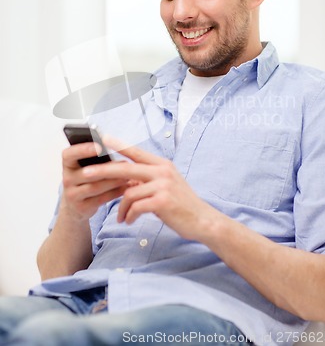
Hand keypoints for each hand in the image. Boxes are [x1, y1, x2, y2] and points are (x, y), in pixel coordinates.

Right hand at [61, 142, 130, 220]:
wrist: (76, 205)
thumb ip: (95, 158)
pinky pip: (101, 199)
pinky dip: (115, 192)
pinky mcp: (82, 208)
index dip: (83, 149)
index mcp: (68, 164)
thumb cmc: (87, 179)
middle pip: (87, 173)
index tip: (99, 147)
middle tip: (124, 163)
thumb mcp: (86, 167)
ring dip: (114, 181)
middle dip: (107, 168)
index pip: (69, 154)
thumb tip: (117, 147)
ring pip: (95, 187)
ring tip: (128, 175)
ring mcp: (72, 195)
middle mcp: (67, 179)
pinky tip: (126, 187)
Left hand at [101, 137, 217, 240]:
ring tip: (122, 217)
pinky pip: (136, 207)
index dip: (118, 144)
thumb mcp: (167, 185)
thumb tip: (127, 179)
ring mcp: (163, 186)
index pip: (136, 151)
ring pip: (129, 192)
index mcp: (162, 165)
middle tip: (86, 173)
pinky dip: (129, 215)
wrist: (203, 220)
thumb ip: (148, 179)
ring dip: (122, 207)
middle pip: (126, 168)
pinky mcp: (162, 201)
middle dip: (104, 171)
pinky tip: (129, 221)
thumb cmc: (182, 204)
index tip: (102, 138)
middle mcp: (162, 171)